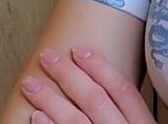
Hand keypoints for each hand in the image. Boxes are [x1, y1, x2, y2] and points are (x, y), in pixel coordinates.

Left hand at [20, 46, 156, 123]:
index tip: (79, 49)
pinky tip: (35, 117)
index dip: (100, 66)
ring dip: (49, 100)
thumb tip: (121, 90)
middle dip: (68, 75)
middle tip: (48, 57)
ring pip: (75, 120)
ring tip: (30, 85)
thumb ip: (137, 114)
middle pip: (95, 99)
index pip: (122, 89)